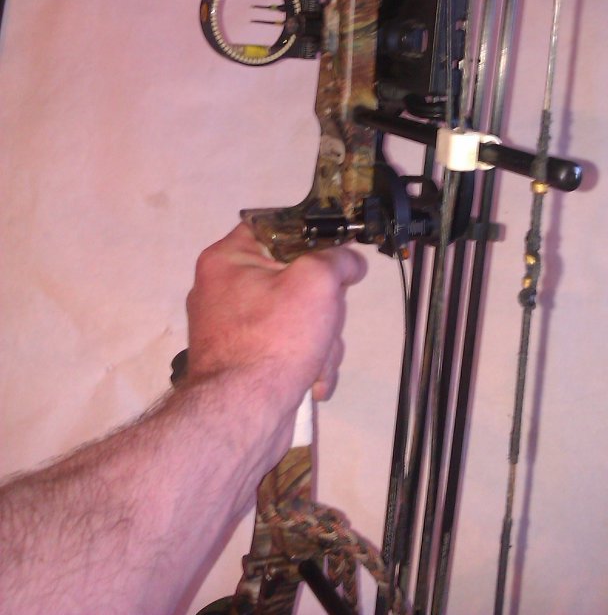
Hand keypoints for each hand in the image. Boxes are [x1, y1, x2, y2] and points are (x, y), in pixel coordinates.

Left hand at [186, 222, 366, 405]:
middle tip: (327, 318)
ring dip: (320, 340)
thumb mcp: (317, 281)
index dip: (310, 236)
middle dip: (322, 305)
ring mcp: (232, 330)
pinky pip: (284, 347)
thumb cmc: (275, 337)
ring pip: (296, 316)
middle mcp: (222, 290)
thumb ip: (338, 259)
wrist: (244, 415)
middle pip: (292, 277)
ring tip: (317, 361)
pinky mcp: (243, 363)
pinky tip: (311, 381)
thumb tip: (349, 263)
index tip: (335, 254)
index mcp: (227, 260)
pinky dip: (304, 363)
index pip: (274, 227)